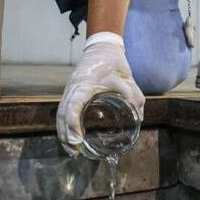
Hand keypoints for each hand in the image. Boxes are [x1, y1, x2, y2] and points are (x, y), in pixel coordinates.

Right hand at [56, 32, 145, 156]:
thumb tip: (139, 118)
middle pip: (63, 114)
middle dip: (66, 134)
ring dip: (63, 132)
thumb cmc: (113, 62)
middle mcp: (73, 87)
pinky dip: (64, 124)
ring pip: (61, 113)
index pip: (73, 106)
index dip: (73, 124)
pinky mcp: (71, 92)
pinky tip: (70, 137)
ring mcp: (70, 89)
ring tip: (71, 150)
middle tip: (75, 152)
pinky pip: (63, 110)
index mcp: (84, 83)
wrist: (102, 47)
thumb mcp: (126, 79)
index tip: (77, 140)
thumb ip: (134, 97)